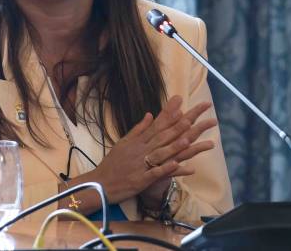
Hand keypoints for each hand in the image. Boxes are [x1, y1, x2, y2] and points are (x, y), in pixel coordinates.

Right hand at [92, 95, 216, 204]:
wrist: (100, 184)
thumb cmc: (112, 164)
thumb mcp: (123, 143)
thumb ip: (138, 129)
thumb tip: (150, 114)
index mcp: (136, 142)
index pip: (155, 127)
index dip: (168, 117)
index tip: (180, 106)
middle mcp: (139, 151)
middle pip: (160, 138)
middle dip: (175, 128)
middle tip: (190, 118)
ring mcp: (140, 166)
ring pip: (159, 154)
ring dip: (173, 147)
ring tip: (188, 140)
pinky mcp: (140, 180)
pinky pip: (155, 174)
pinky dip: (166, 169)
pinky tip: (177, 165)